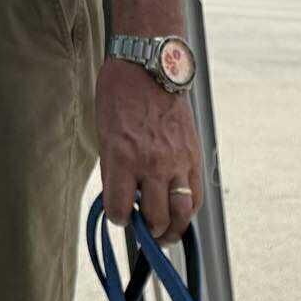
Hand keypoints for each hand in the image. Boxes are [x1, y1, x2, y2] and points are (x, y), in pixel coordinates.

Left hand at [96, 57, 202, 242]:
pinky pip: (195, 195)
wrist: (150, 66)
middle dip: (149, 233)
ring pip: (181, 214)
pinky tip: (181, 212)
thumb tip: (123, 199)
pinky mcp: (193, 157)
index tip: (120, 216)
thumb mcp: (105, 134)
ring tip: (167, 234)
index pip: (120, 209)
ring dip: (173, 231)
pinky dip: (188, 210)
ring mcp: (176, 161)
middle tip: (147, 234)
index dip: (119, 219)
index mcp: (122, 157)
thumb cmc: (121, 96)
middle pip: (156, 218)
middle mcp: (151, 163)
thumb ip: (114, 170)